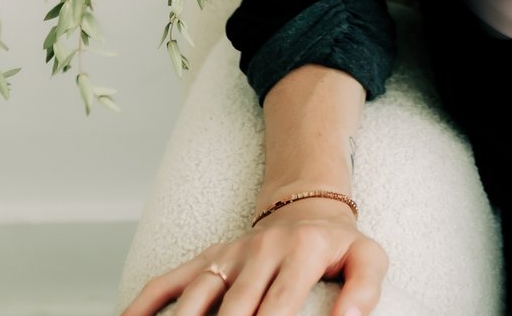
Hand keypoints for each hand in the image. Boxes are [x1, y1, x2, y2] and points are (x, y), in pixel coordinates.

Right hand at [116, 199, 387, 315]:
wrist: (307, 206)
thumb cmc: (339, 244)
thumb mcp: (369, 257)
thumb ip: (365, 289)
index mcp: (300, 253)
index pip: (280, 305)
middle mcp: (258, 252)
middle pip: (234, 307)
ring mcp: (227, 256)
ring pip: (195, 296)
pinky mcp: (206, 259)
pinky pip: (168, 281)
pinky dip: (142, 304)